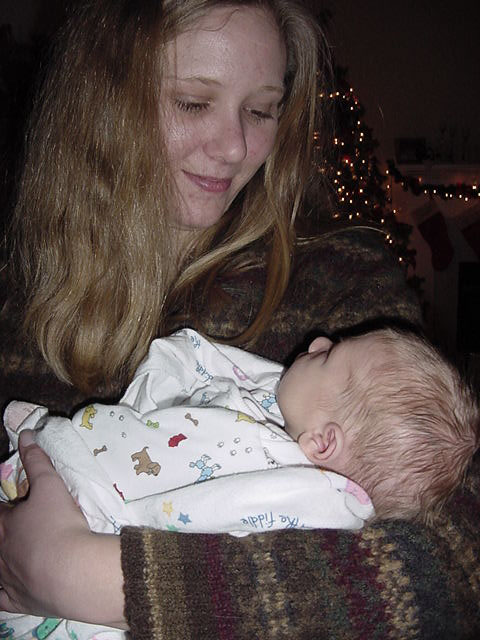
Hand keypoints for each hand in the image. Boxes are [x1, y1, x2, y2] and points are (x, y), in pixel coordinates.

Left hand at [0, 430, 126, 628]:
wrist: (72, 571)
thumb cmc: (59, 525)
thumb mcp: (50, 485)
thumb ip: (37, 459)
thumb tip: (26, 435)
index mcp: (4, 525)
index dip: (5, 506)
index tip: (11, 505)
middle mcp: (0, 552)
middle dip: (3, 532)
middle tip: (16, 529)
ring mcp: (6, 579)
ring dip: (3, 560)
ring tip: (13, 554)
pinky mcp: (18, 601)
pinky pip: (2, 599)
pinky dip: (3, 593)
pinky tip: (7, 590)